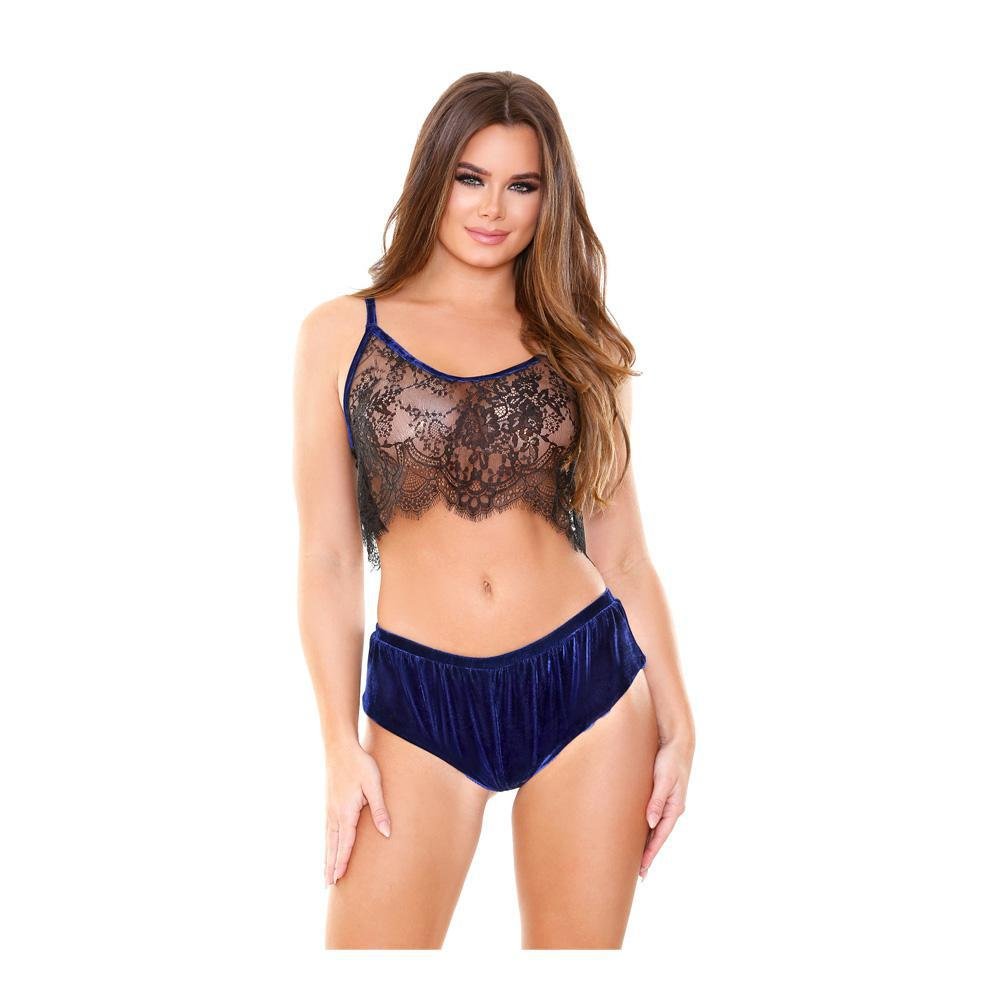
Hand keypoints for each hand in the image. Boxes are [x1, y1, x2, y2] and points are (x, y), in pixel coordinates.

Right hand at [324, 740, 391, 886]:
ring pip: (328, 839)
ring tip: (325, 873)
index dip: (342, 862)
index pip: (345, 843)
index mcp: (346, 812)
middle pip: (332, 845)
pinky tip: (328, 847)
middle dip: (330, 865)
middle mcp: (334, 814)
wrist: (340, 747)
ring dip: (326, 857)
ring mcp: (330, 809)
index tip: (338, 879)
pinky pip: (327, 830)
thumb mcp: (374, 785)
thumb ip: (379, 810)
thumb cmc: (360, 765)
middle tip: (328, 885)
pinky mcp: (329, 803)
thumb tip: (386, 833)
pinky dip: (327, 843)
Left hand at [640, 739, 691, 879]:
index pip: (660, 836)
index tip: (642, 869)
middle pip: (659, 837)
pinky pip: (654, 818)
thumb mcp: (663, 779)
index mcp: (675, 807)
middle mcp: (673, 808)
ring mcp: (668, 803)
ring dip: (648, 843)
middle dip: (649, 854)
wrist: (677, 742)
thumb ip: (657, 800)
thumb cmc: (670, 759)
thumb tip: (651, 823)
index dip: (650, 853)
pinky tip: (640, 834)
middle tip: (639, 874)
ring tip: (638, 860)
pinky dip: (647, 830)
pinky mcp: (662, 796)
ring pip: (656, 829)